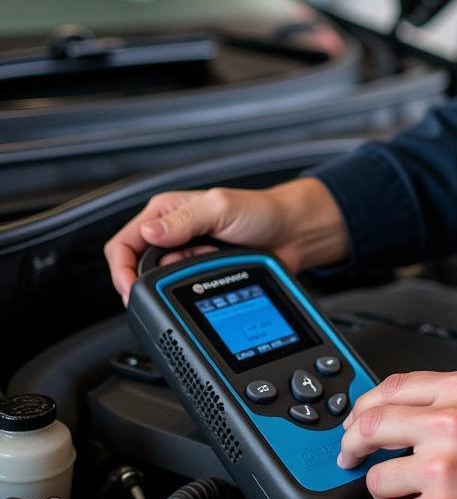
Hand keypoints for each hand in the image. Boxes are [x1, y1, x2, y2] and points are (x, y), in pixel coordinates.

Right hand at [104, 177, 348, 304]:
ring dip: (180, 283)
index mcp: (167, 211)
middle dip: (153, 278)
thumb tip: (151, 231)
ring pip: (162, 282)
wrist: (293, 234)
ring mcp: (186, 255)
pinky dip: (196, 290)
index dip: (120, 268)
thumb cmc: (263, 212)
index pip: (124, 242)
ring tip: (207, 266)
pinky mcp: (201, 274)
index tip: (130, 288)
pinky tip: (215, 276)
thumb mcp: (221, 208)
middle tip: (179, 278)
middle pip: (138, 267)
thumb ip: (186, 219)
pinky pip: (185, 290)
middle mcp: (172, 232)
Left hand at [339, 370, 456, 498]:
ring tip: (414, 493)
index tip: (355, 420)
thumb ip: (448, 403)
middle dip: (352, 445)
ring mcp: (442, 466)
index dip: (363, 406)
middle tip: (351, 456)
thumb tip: (401, 411)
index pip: (391, 387)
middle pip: (371, 425)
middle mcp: (450, 421)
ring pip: (377, 477)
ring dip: (387, 490)